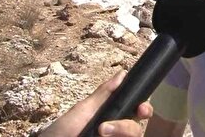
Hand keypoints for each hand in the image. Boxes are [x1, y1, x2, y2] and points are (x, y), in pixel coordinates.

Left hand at [40, 70, 154, 136]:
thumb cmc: (61, 132)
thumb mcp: (82, 110)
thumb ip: (104, 94)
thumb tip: (123, 73)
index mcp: (112, 116)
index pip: (136, 111)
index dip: (144, 108)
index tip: (141, 108)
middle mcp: (116, 131)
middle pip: (137, 128)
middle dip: (127, 126)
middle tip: (106, 128)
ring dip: (121, 133)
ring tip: (99, 134)